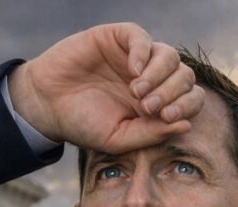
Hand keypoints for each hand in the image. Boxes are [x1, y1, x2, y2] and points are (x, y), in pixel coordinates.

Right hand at [9, 23, 204, 154]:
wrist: (46, 106)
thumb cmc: (83, 124)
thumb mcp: (119, 138)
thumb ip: (152, 133)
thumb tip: (187, 125)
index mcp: (158, 103)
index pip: (191, 98)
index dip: (186, 106)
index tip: (166, 117)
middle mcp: (152, 79)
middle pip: (185, 76)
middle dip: (173, 93)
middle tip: (148, 106)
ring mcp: (135, 58)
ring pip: (169, 55)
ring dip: (160, 75)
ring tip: (138, 92)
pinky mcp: (116, 39)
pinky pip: (141, 37)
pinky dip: (144, 52)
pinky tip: (134, 71)